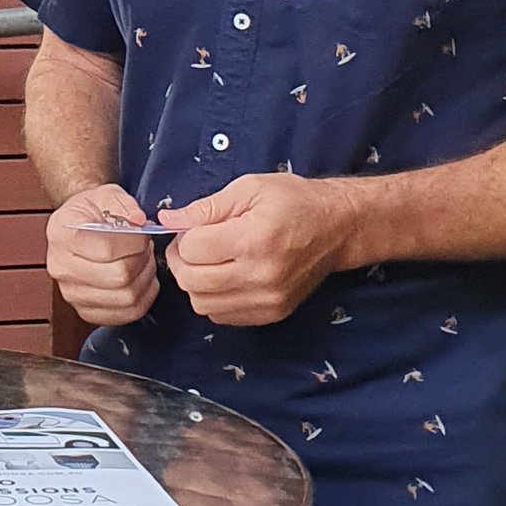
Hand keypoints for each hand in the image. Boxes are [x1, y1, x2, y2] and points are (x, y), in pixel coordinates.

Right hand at [44, 187, 161, 325]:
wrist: (78, 227)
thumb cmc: (92, 211)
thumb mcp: (106, 193)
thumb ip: (123, 203)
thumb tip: (138, 221)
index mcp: (61, 235)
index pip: (107, 249)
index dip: (135, 242)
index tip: (143, 233)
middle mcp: (61, 267)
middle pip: (118, 277)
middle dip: (142, 260)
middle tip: (145, 247)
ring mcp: (72, 293)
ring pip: (126, 298)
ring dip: (146, 278)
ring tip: (144, 260)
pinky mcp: (86, 311)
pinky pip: (127, 314)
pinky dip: (144, 298)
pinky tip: (142, 279)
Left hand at [161, 172, 364, 326]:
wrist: (338, 227)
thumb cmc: (295, 201)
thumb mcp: (249, 189)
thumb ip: (205, 207)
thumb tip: (167, 220)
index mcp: (254, 239)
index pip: (193, 250)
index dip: (183, 237)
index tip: (190, 229)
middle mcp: (261, 275)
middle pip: (192, 282)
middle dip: (182, 262)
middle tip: (191, 246)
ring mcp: (268, 299)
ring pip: (203, 304)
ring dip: (196, 283)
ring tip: (208, 262)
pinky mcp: (273, 313)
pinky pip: (223, 316)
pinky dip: (214, 299)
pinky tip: (225, 277)